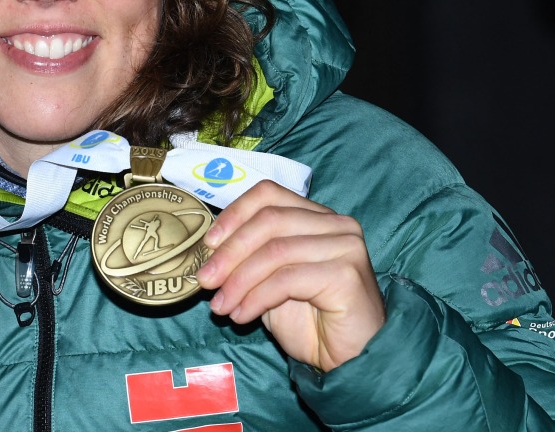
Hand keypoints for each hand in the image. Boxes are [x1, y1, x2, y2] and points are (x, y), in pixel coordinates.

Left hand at [195, 180, 384, 371]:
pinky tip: (242, 316)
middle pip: (269, 220)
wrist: (350, 360)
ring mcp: (345, 246)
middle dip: (229, 251)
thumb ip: (248, 257)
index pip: (269, 194)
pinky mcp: (346, 274)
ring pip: (275, 251)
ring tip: (220, 306)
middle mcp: (337, 224)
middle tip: (205, 280)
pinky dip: (256, 298)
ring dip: (238, 280)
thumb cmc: (311, 321)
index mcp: (317, 215)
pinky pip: (286, 279)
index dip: (234, 214)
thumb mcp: (270, 280)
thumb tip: (208, 248)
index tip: (208, 244)